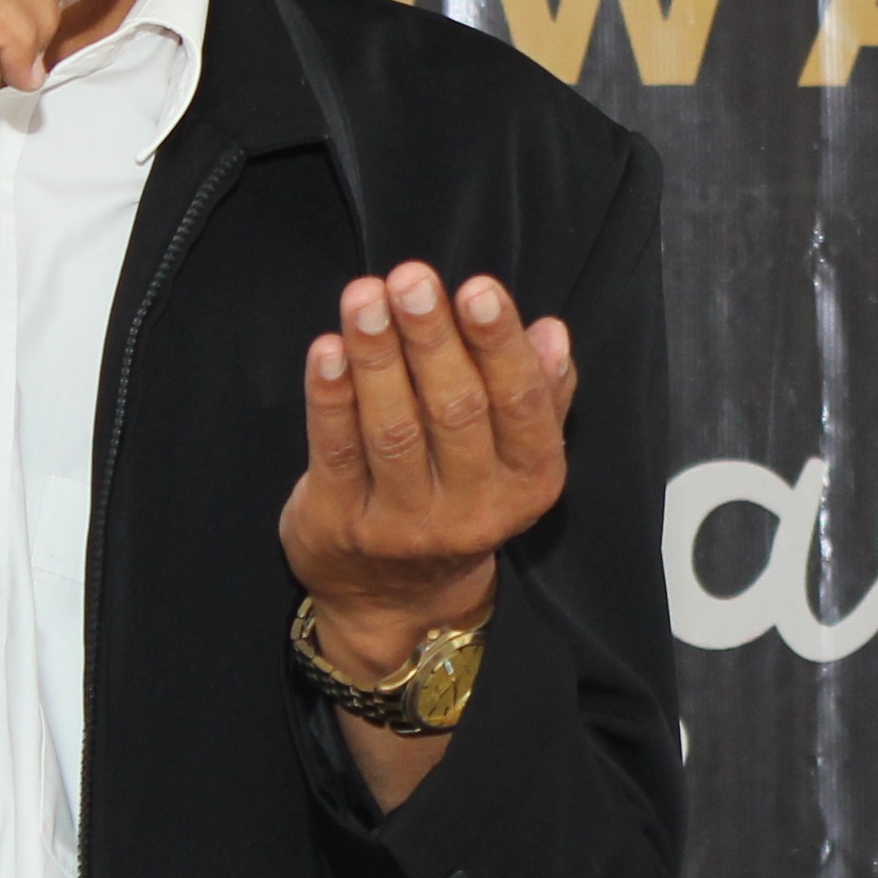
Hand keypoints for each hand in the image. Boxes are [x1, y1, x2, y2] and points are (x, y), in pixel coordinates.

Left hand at [279, 264, 575, 686]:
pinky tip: (326, 348)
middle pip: (454, 413)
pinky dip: (329, 397)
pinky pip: (335, 451)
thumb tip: (552, 332)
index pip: (520, 408)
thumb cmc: (457, 496)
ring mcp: (402, 523)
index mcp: (528, 485)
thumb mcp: (513, 459)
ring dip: (377, 356)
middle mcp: (472, 510)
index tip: (477, 287)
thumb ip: (539, 394)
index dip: (498, 346)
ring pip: (393, 430)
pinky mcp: (340, 524)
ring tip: (364, 296)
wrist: (394, 600)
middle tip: (411, 277)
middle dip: (431, 339)